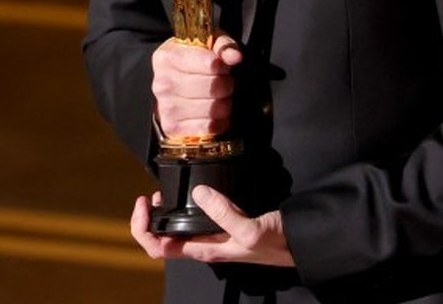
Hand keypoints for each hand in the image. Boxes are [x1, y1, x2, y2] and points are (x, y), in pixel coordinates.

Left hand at [129, 186, 293, 266]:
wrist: (299, 243)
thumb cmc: (276, 244)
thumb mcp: (250, 229)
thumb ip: (224, 213)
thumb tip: (200, 192)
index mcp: (205, 250)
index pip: (159, 248)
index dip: (144, 228)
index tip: (147, 203)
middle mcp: (205, 245)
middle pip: (163, 238)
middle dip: (151, 217)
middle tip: (153, 194)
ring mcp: (213, 235)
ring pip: (177, 228)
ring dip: (165, 212)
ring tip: (164, 192)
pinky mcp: (224, 224)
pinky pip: (196, 217)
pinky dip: (185, 206)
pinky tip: (191, 191)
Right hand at [151, 34, 242, 138]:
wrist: (173, 83)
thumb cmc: (193, 62)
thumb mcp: (208, 43)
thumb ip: (224, 46)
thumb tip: (234, 56)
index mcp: (168, 57)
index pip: (210, 64)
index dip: (223, 66)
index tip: (223, 66)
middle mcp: (163, 82)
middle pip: (213, 87)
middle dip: (226, 85)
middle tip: (223, 82)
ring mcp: (166, 106)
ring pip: (213, 109)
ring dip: (224, 104)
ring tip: (218, 97)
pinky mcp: (172, 127)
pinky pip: (209, 127)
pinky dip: (218, 122)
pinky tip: (214, 113)